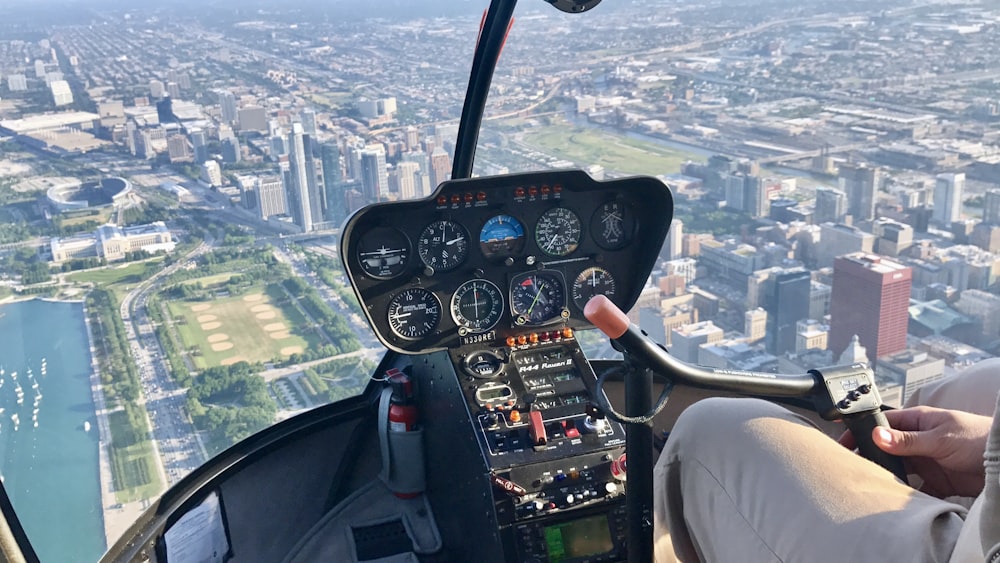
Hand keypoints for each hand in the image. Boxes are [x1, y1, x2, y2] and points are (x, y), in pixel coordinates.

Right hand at [839, 406, 991, 497]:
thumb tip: (876, 435)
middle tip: (853, 467)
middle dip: (870, 456)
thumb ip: (907, 440)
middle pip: (886, 449)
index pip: (881, 424)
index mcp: (916, 422)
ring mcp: (925, 461)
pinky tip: (896, 498)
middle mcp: (917, 441)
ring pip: (898, 469)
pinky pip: (913, 489)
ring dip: (888, 476)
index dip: (861, 431)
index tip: (843, 443)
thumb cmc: (977, 437)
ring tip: (872, 483)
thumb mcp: (939, 437)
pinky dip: (905, 494)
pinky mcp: (935, 481)